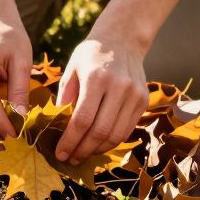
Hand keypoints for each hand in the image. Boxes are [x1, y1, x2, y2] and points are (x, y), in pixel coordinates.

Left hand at [54, 33, 147, 163]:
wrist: (123, 40)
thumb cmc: (91, 56)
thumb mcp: (71, 70)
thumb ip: (65, 98)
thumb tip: (56, 128)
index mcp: (96, 78)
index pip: (82, 119)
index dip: (70, 141)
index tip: (60, 153)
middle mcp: (119, 87)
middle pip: (100, 131)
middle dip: (82, 150)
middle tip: (69, 158)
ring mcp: (135, 95)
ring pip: (115, 135)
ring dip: (97, 150)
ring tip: (82, 154)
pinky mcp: (143, 101)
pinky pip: (126, 130)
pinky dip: (110, 142)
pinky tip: (97, 144)